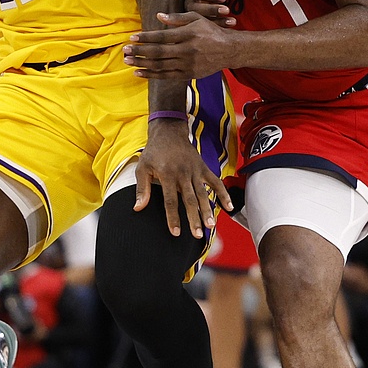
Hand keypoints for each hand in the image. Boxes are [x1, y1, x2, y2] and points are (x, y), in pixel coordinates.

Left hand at [124, 13, 241, 80]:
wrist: (229, 50)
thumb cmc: (210, 31)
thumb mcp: (196, 18)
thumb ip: (177, 18)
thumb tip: (158, 16)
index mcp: (188, 34)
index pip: (162, 37)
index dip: (146, 38)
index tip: (132, 38)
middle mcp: (187, 50)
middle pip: (158, 52)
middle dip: (139, 52)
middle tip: (124, 51)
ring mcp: (188, 64)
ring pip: (160, 65)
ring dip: (142, 64)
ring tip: (128, 61)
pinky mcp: (188, 74)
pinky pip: (166, 76)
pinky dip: (151, 74)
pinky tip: (139, 72)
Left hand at [132, 123, 232, 238]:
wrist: (169, 132)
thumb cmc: (153, 152)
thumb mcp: (142, 168)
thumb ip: (142, 189)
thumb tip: (137, 208)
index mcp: (167, 175)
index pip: (170, 201)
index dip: (173, 218)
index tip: (175, 233)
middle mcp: (183, 174)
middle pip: (190, 200)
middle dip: (194, 218)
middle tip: (198, 235)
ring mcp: (195, 171)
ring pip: (203, 194)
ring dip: (208, 210)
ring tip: (211, 226)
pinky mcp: (204, 168)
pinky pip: (216, 182)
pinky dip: (223, 194)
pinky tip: (229, 207)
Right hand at [185, 0, 235, 24]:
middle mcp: (189, 4)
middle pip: (198, 8)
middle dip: (213, 10)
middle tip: (227, 10)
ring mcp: (193, 15)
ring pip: (203, 20)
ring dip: (218, 21)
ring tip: (232, 21)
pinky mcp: (199, 23)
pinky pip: (208, 27)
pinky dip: (220, 26)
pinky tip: (230, 25)